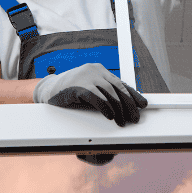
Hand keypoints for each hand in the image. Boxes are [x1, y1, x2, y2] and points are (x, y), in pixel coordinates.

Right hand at [33, 63, 147, 125]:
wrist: (48, 90)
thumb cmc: (70, 92)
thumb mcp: (90, 90)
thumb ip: (104, 93)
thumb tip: (123, 105)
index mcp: (99, 70)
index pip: (120, 83)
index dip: (133, 95)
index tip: (143, 105)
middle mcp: (94, 71)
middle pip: (117, 88)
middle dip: (128, 104)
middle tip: (134, 118)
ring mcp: (85, 77)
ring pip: (108, 93)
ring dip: (118, 109)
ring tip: (122, 121)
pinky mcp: (77, 86)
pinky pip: (95, 97)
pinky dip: (105, 107)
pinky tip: (109, 116)